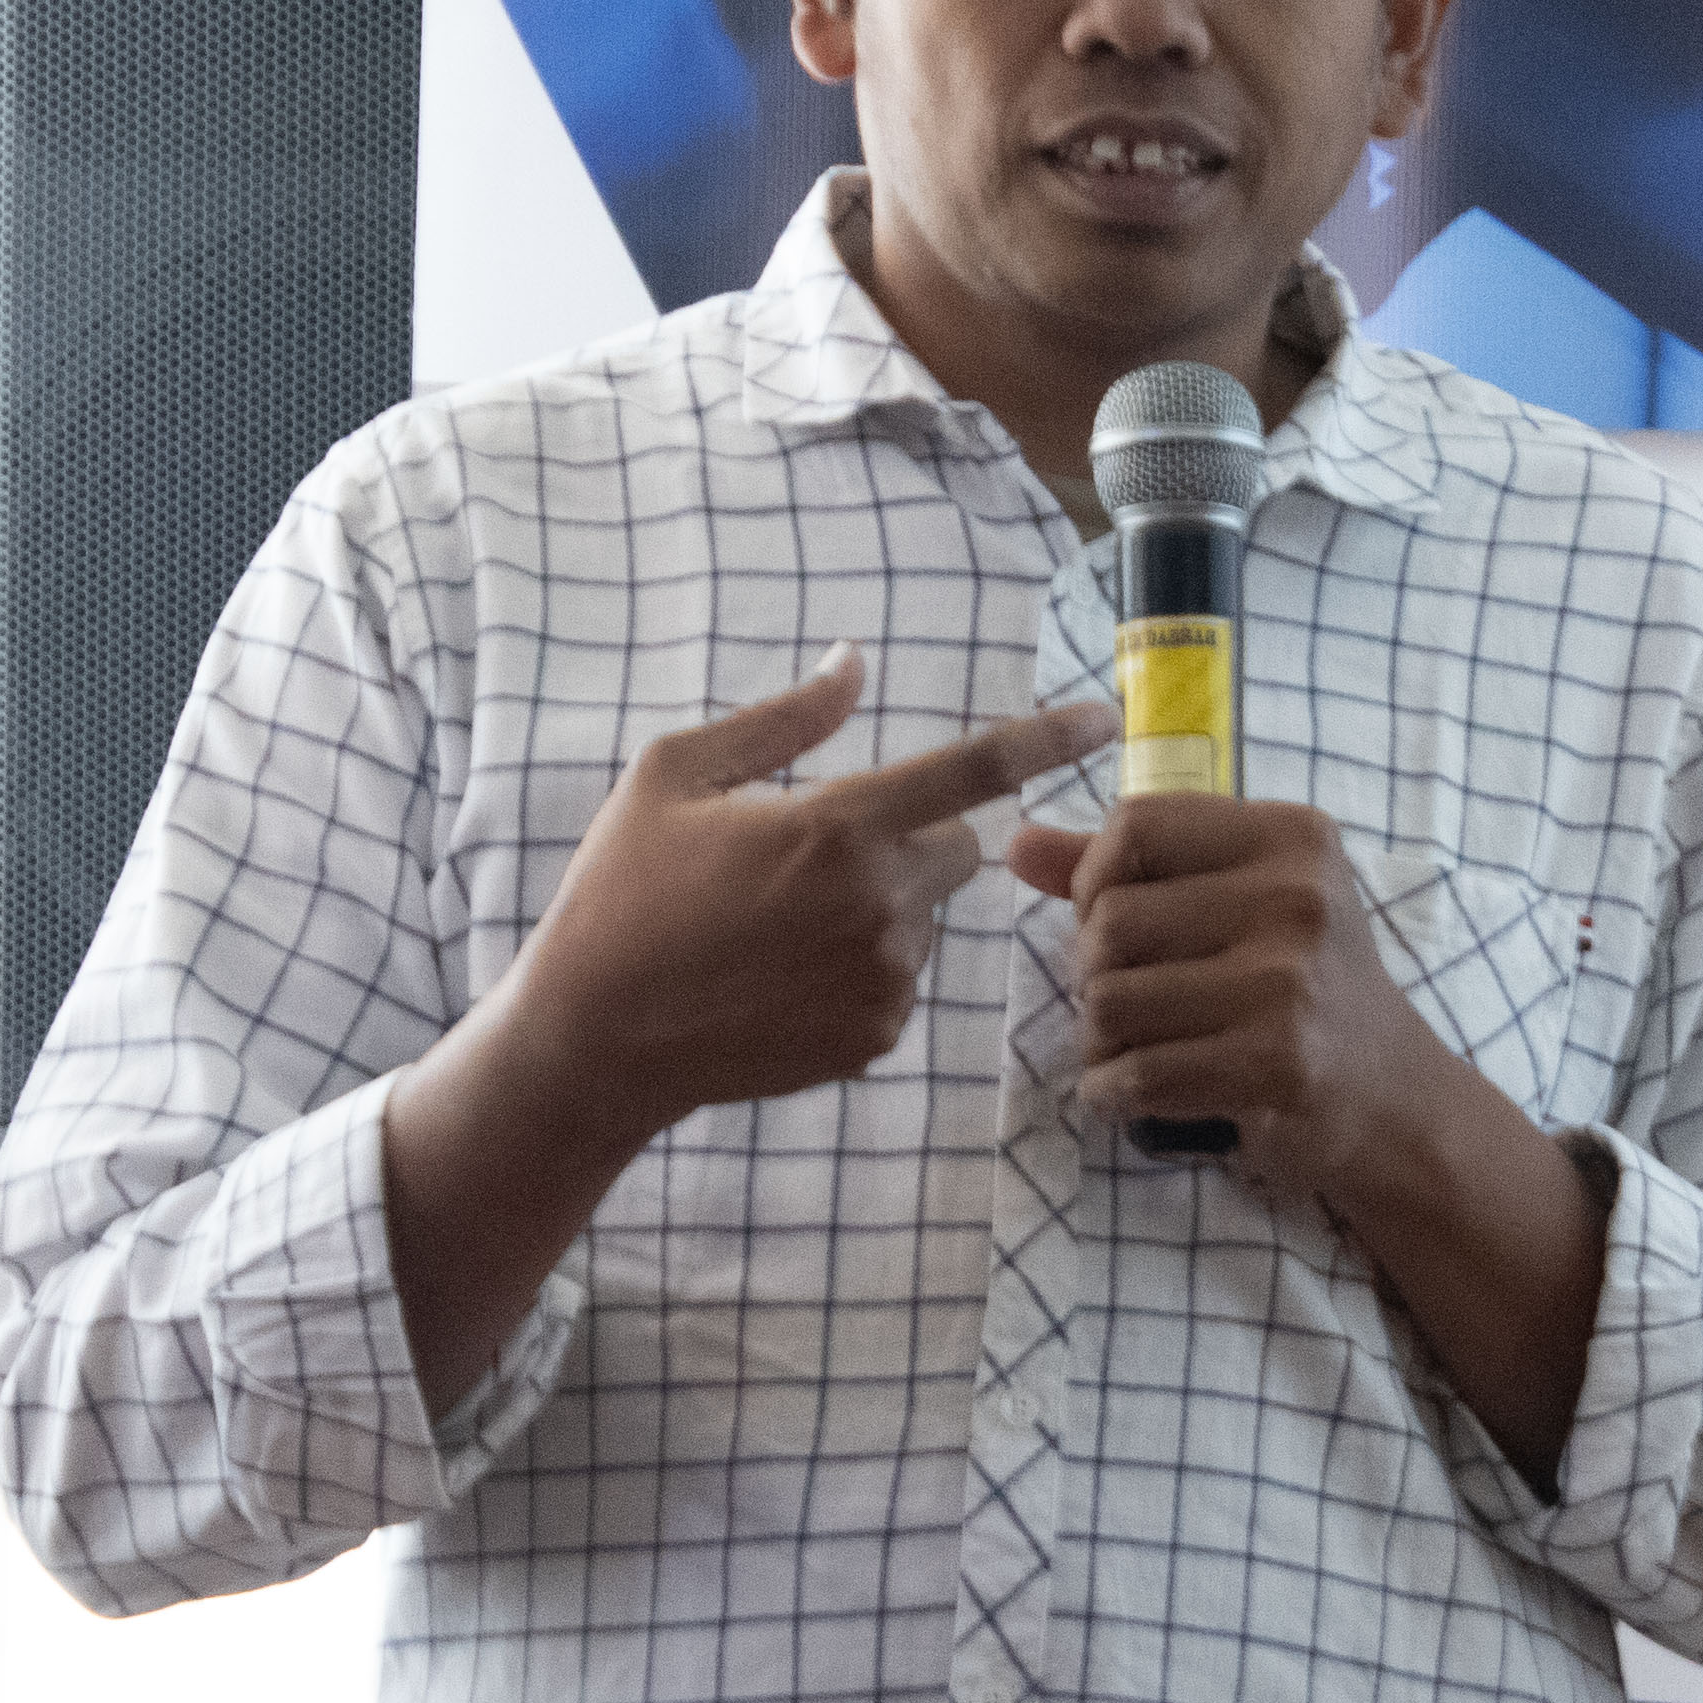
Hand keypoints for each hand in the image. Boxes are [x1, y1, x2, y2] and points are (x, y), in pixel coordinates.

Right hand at [502, 653, 1108, 1138]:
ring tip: (780, 927)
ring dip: (881, 907)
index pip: (972, 771)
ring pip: (924, 915)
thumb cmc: (622, 892)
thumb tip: (854, 662)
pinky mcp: (875, 1037)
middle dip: (911, 838)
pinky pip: (899, 977)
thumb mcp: (675, 775)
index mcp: (836, 826)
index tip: (1106, 718)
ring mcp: (884, 979)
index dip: (1046, 738)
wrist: (595, 1039)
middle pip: (958, 847)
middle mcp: (879, 904)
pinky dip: (860, 967)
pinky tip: (783, 977)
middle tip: (819, 853)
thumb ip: (783, 718)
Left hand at [1009, 792, 1450, 1200]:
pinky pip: (1133, 1074)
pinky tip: (1135, 1092)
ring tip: (1136, 1047)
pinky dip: (1111, 1092)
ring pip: (1107, 1002)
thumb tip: (1015, 846)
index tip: (1110, 916)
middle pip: (1109, 920)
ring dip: (1099, 1040)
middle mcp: (1297, 898)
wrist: (1394, 1100)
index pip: (1137, 824)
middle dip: (1093, 970)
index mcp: (1292, 836)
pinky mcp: (1275, 1065)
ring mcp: (1289, 983)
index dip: (1094, 875)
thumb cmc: (1302, 987)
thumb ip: (1127, 868)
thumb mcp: (1239, 901)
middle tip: (1130, 999)